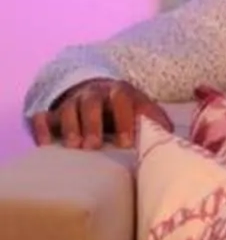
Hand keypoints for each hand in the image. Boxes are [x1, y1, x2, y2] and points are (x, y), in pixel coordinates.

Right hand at [29, 79, 168, 149]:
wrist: (99, 92)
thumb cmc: (126, 108)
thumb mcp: (143, 109)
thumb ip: (156, 120)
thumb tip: (171, 137)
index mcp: (119, 92)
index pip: (122, 101)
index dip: (124, 121)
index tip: (126, 143)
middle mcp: (93, 94)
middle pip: (90, 104)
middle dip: (92, 124)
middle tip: (93, 146)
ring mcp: (71, 102)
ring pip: (67, 110)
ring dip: (69, 127)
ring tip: (73, 147)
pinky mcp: (54, 113)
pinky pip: (43, 117)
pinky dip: (42, 128)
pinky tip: (44, 144)